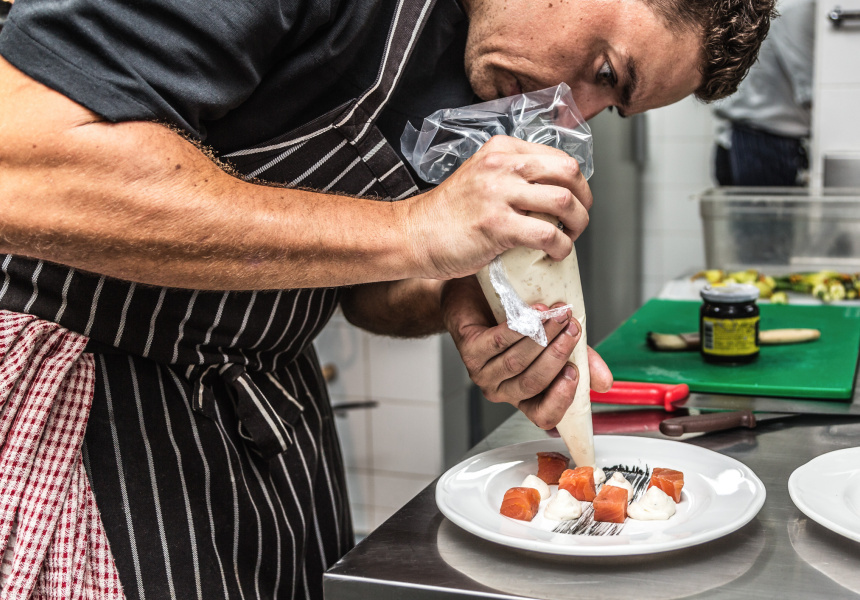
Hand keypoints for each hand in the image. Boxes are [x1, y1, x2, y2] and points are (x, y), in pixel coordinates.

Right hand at [401, 135, 592, 280]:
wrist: (413, 235)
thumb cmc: (447, 215)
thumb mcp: (481, 178)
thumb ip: (512, 176)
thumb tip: (551, 191)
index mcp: (501, 150)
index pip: (558, 157)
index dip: (575, 183)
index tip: (573, 202)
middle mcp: (501, 165)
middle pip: (569, 172)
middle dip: (584, 200)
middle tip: (578, 220)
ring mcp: (498, 194)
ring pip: (564, 201)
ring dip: (578, 224)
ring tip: (569, 238)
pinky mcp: (497, 225)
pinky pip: (548, 233)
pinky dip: (562, 247)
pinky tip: (554, 254)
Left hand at [442, 276, 612, 429]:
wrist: (477, 293)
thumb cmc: (516, 319)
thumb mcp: (556, 340)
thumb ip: (581, 359)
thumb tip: (604, 383)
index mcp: (525, 395)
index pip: (543, 416)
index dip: (560, 399)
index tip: (575, 373)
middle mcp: (503, 390)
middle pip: (533, 383)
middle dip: (558, 354)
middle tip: (573, 327)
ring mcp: (483, 373)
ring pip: (516, 363)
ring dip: (542, 337)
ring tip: (558, 313)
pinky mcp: (469, 350)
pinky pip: (498, 343)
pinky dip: (519, 328)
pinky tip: (533, 312)